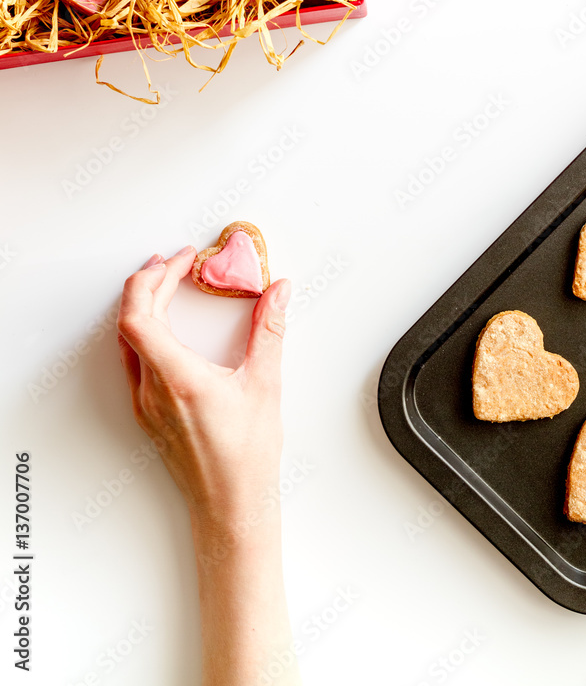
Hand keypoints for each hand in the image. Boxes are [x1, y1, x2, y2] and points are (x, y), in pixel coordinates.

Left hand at [116, 246, 290, 532]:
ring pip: (127, 339)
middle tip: (177, 264)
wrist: (230, 506)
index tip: (181, 260)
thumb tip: (277, 292)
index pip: (139, 313)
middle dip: (151, 282)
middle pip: (129, 320)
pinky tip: (167, 327)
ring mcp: (145, 402)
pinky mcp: (148, 412)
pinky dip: (146, 331)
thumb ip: (269, 330)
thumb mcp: (265, 385)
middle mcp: (152, 388)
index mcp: (176, 377)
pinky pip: (134, 359)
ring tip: (168, 285)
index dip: (155, 277)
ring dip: (144, 305)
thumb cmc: (246, 458)